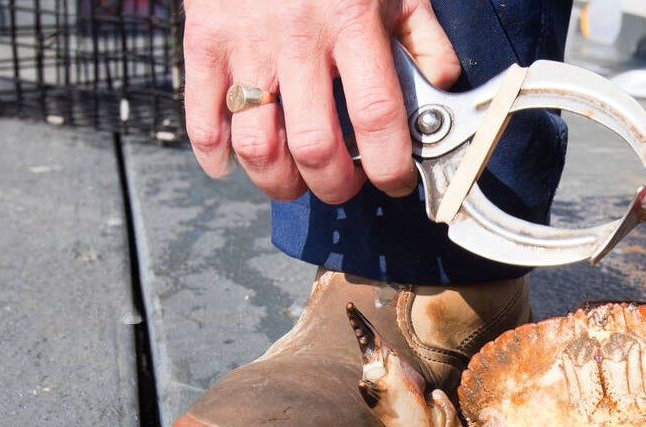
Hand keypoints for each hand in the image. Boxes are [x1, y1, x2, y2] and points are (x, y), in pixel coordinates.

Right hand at [183, 0, 461, 203]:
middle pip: (314, 146)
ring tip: (296, 181)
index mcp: (352, 21)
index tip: (394, 181)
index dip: (389, 165)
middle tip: (344, 184)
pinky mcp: (204, 42)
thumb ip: (422, 36)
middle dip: (334, 185)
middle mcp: (297, 38)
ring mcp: (246, 43)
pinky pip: (203, 119)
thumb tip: (442, 87)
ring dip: (278, 182)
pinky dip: (216, 157)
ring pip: (257, 146)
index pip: (376, 116)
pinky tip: (234, 165)